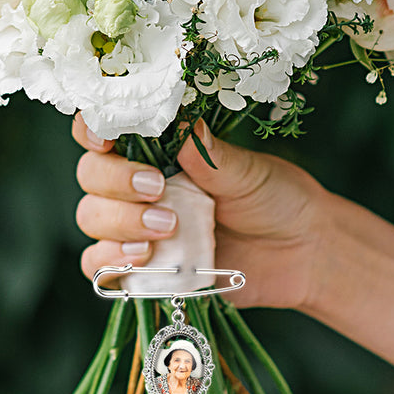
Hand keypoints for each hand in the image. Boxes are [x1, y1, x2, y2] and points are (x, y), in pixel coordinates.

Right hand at [72, 115, 328, 309]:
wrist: (302, 252)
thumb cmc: (277, 199)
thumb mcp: (249, 172)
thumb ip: (210, 154)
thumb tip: (181, 124)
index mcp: (160, 149)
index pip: (105, 129)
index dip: (93, 129)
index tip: (107, 138)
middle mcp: (139, 184)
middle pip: (91, 175)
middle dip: (116, 181)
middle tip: (158, 189)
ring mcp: (137, 227)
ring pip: (91, 217)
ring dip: (119, 222)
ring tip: (167, 229)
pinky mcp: (143, 269)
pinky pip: (100, 267)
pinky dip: (111, 260)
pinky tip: (143, 258)